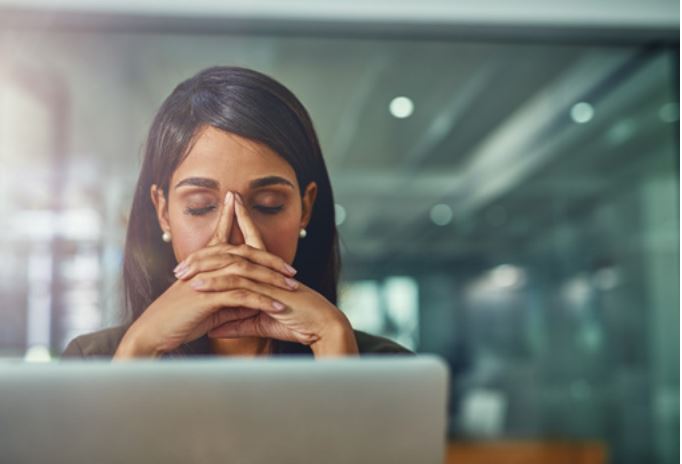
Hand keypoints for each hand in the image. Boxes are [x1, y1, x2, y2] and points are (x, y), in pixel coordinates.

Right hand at [114, 192, 297, 358]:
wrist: (151, 334)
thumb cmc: (177, 321)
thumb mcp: (208, 306)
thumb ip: (228, 298)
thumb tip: (252, 298)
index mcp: (202, 263)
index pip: (227, 241)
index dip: (243, 229)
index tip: (272, 241)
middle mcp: (205, 265)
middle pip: (244, 253)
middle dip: (271, 260)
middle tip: (292, 270)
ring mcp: (206, 279)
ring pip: (246, 272)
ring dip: (272, 280)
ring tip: (293, 288)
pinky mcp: (207, 297)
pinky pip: (242, 295)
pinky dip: (263, 300)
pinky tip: (279, 307)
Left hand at [191, 193, 358, 356]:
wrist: (322, 327)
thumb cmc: (297, 323)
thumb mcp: (259, 323)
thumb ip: (236, 323)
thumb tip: (212, 328)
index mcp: (267, 272)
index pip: (247, 245)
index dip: (231, 233)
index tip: (207, 234)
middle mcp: (266, 269)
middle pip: (232, 251)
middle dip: (206, 252)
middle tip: (182, 261)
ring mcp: (267, 277)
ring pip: (230, 265)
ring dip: (204, 268)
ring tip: (181, 274)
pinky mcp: (269, 290)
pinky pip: (238, 284)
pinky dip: (216, 284)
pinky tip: (198, 286)